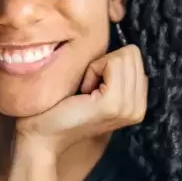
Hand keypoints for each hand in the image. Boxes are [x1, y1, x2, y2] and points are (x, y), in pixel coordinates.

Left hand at [14, 45, 147, 157]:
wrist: (43, 137)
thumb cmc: (61, 108)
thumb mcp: (96, 86)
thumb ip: (114, 70)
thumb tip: (120, 43)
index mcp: (138, 103)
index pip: (135, 56)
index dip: (109, 63)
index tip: (92, 86)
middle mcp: (138, 107)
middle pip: (132, 53)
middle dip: (105, 64)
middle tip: (87, 88)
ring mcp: (128, 107)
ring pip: (124, 56)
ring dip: (98, 68)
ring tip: (85, 92)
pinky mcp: (113, 104)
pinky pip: (112, 62)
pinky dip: (93, 70)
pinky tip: (82, 92)